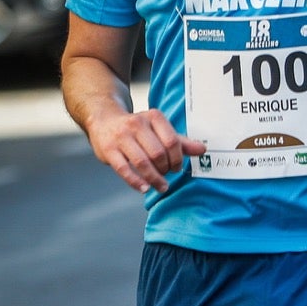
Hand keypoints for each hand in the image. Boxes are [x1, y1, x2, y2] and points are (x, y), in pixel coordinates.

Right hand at [87, 107, 204, 193]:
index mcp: (153, 117)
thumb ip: (180, 141)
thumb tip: (202, 149)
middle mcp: (136, 124)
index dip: (178, 158)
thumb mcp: (158, 129)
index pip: (172, 141)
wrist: (104, 121)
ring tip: (161, 187)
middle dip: (166, 169)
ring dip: (154, 179)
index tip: (177, 168)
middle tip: (167, 176)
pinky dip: (136, 182)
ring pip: (142, 162)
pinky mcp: (108, 150)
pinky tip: (144, 188)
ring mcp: (121, 137)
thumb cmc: (136, 128)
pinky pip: (124, 169)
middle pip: (158, 153)